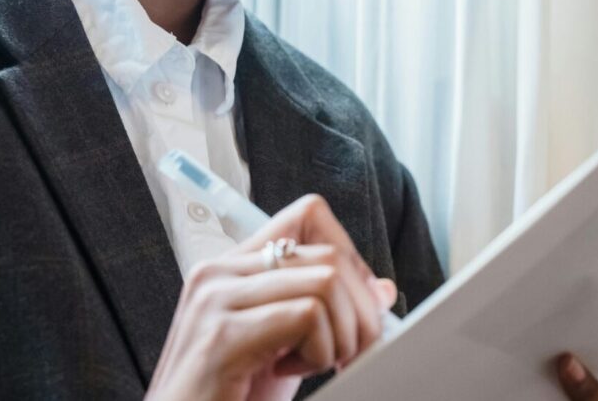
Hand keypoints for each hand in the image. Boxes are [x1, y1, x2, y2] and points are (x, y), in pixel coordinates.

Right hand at [145, 194, 396, 400]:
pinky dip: (322, 352)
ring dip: (342, 336)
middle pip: (330, 255)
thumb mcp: (285, 348)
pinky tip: (291, 373)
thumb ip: (324, 310)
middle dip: (362, 310)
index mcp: (232, 267)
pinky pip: (308, 316)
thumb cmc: (227, 398)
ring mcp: (215, 299)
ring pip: (326, 282)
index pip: (309, 215)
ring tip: (316, 365)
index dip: (350, 257)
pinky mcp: (222, 337)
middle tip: (351, 353)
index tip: (356, 307)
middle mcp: (218, 272)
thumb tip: (382, 289)